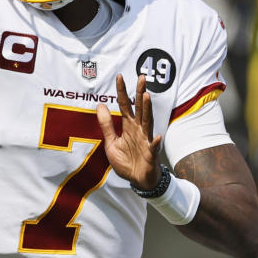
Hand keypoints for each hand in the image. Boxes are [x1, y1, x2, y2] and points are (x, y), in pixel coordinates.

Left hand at [96, 74, 162, 189]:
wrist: (138, 180)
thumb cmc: (127, 161)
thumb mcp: (111, 143)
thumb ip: (106, 125)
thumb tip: (100, 105)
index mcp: (128, 126)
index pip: (125, 105)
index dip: (122, 92)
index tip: (120, 77)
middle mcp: (139, 130)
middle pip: (140, 108)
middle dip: (140, 93)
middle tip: (141, 77)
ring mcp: (146, 141)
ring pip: (147, 122)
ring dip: (148, 110)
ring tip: (147, 96)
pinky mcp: (151, 154)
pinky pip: (154, 148)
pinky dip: (156, 143)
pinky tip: (157, 137)